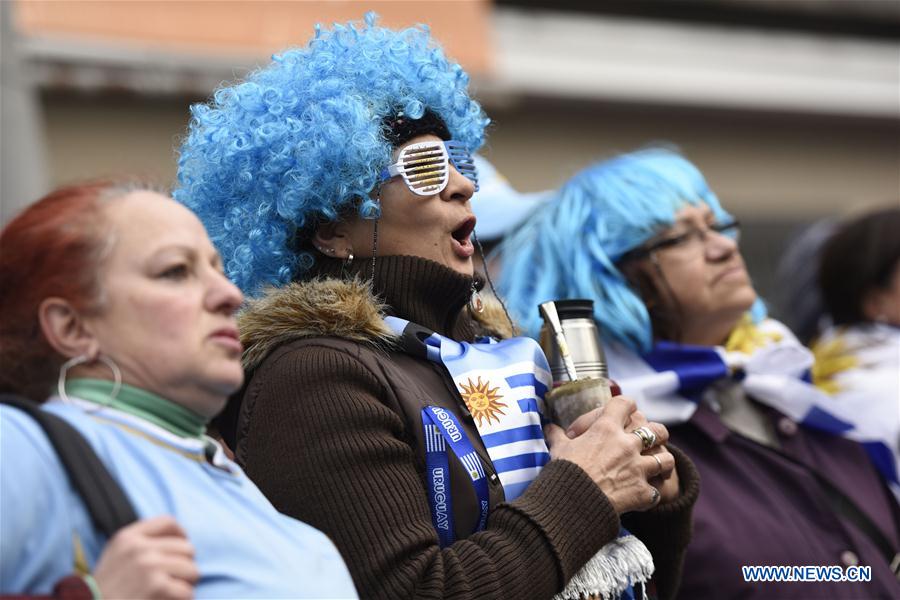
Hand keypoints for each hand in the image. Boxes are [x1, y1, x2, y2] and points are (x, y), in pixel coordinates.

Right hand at [93, 516, 197, 599]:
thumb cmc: (104, 595)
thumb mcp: (115, 559)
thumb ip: (140, 546)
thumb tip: (178, 539)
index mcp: (126, 538)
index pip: (168, 523)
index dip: (181, 536)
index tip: (180, 552)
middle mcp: (138, 548)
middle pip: (186, 548)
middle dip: (185, 568)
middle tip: (173, 583)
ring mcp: (148, 566)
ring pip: (191, 570)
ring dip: (185, 586)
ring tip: (168, 595)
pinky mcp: (157, 586)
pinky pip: (187, 592)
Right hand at [545, 395, 672, 513]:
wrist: (572, 501)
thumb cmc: (564, 470)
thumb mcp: (558, 448)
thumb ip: (556, 435)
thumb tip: (548, 427)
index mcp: (606, 429)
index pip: (625, 404)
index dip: (627, 405)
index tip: (626, 409)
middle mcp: (627, 445)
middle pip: (656, 430)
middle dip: (656, 433)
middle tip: (650, 438)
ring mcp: (638, 468)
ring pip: (665, 458)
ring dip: (661, 462)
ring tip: (657, 465)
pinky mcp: (642, 491)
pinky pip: (656, 491)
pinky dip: (651, 494)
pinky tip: (645, 495)